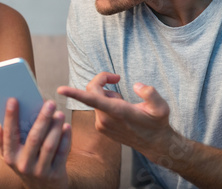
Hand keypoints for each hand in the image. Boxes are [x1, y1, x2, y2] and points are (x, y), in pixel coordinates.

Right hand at [0, 98, 70, 188]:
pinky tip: (66, 126)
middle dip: (42, 118)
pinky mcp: (55, 174)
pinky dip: (65, 139)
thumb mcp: (11, 156)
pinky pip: (61, 153)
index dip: (11, 117)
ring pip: (49, 145)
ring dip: (55, 127)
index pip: (10, 134)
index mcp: (10, 157)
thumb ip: (3, 140)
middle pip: (34, 138)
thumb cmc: (26, 165)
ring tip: (59, 113)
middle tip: (48, 103)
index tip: (13, 99)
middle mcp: (24, 165)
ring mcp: (40, 171)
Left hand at [57, 72, 173, 161]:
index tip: (60, 89)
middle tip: (116, 78)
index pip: (91, 99)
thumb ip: (150, 93)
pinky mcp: (100, 127)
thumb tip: (136, 85)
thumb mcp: (161, 107)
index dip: (74, 93)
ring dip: (108, 95)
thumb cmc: (157, 123)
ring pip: (96, 98)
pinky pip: (98, 107)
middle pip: (92, 90)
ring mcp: (101, 124)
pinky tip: (120, 112)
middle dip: (102, 81)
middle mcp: (104, 118)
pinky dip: (106, 104)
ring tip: (124, 103)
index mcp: (116, 111)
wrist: (154, 144)